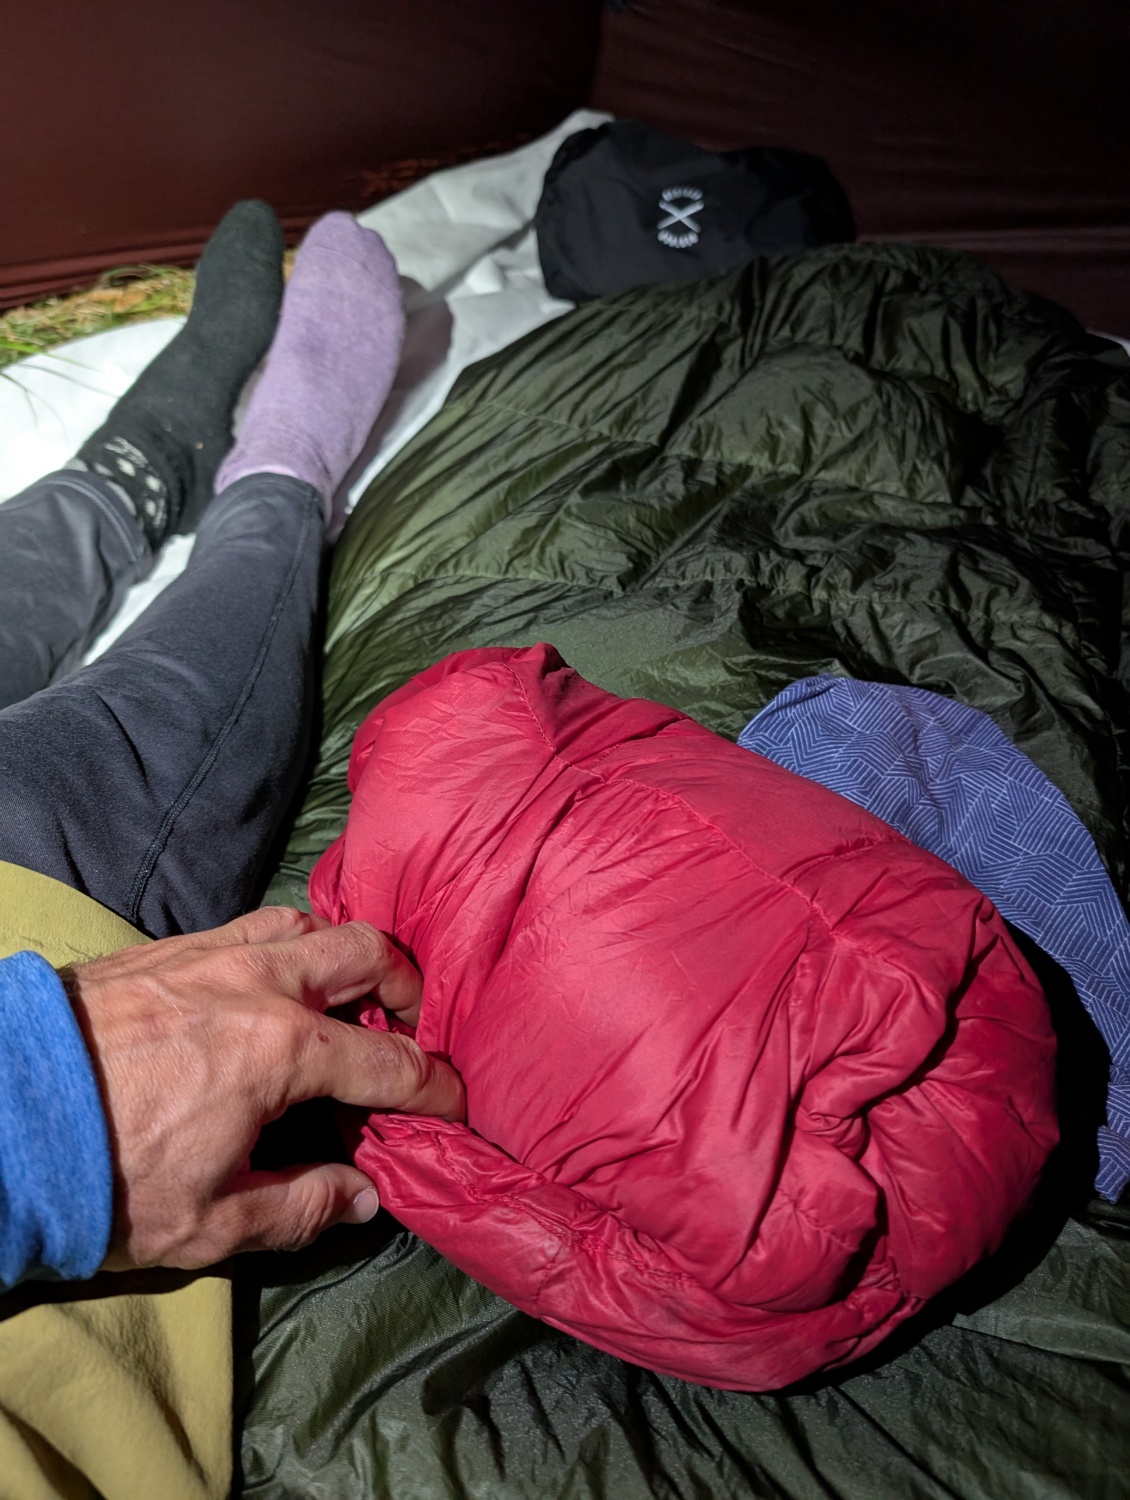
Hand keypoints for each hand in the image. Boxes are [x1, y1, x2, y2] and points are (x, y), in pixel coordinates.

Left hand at [61, 906, 461, 1269]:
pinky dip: (288, 942)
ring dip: (343, 955)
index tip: (455, 1104)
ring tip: (340, 997)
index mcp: (285, 1051)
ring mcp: (215, 952)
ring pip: (311, 923)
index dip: (437, 1088)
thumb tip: (363, 1194)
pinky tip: (272, 978)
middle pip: (368, 954)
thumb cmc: (106, 1177)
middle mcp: (263, 983)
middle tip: (405, 1028)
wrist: (2, 1118)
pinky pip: (255, 921)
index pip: (393, 1063)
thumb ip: (300, 1206)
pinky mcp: (171, 946)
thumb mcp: (209, 1222)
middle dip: (405, 988)